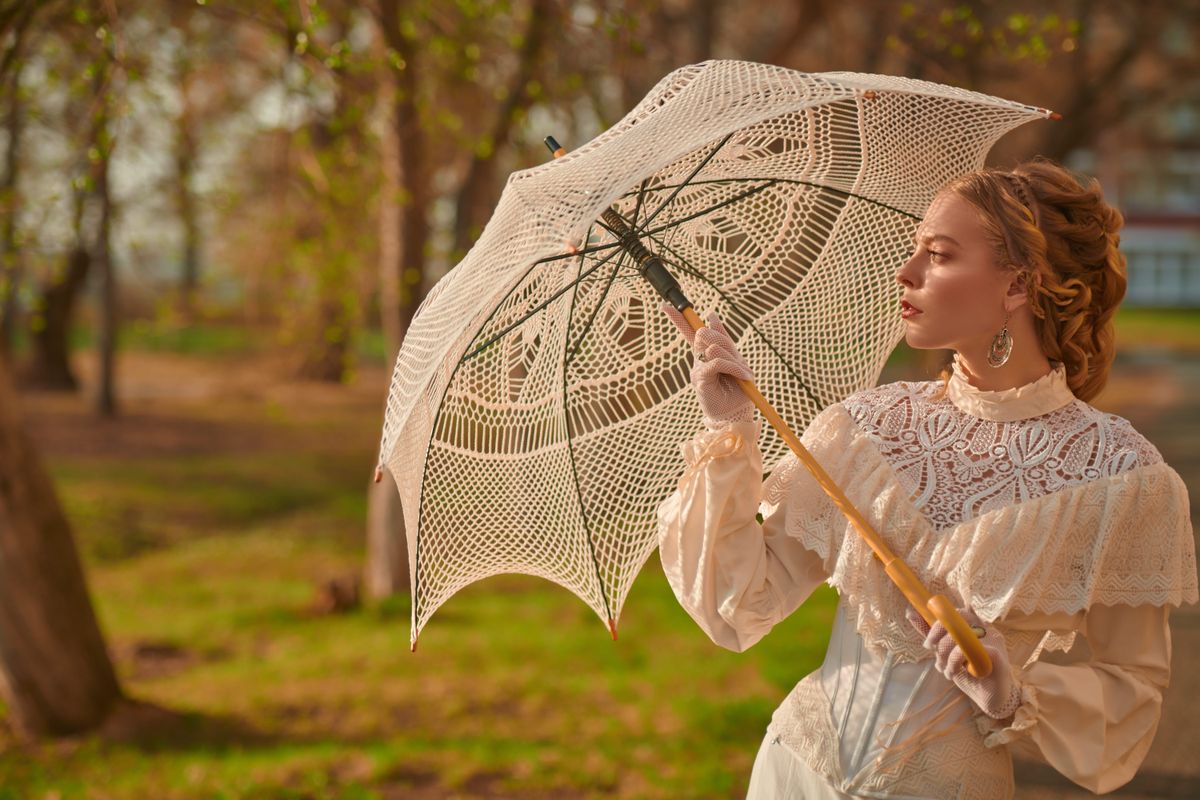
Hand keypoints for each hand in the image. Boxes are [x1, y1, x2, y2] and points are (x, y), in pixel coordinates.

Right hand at [661, 304, 754, 426]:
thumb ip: (724, 341)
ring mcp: (697, 369)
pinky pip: (717, 362)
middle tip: (739, 361)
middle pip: (705, 334)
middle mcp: (698, 360)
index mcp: (705, 354)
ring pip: (712, 347)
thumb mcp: (735, 360)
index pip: (690, 332)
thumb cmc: (737, 390)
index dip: (679, 318)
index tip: (666, 305)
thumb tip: (711, 315)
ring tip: (744, 375)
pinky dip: (733, 367)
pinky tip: (744, 377)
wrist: (736, 416)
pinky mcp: (700, 379)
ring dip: (734, 358)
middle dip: (724, 340)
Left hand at [906, 606, 1020, 719]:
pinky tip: (957, 674)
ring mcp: (994, 640)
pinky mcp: (997, 654)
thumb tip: (910, 613)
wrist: (989, 698)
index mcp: (974, 625)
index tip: (929, 644)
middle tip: (937, 658)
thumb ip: (932, 635)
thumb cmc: (969, 673)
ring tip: (947, 671)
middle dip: (941, 642)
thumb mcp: (947, 653)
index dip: (937, 626)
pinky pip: (971, 650)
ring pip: (962, 636)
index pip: (954, 613)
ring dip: (948, 657)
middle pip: (958, 621)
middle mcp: (985, 629)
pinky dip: (958, 662)